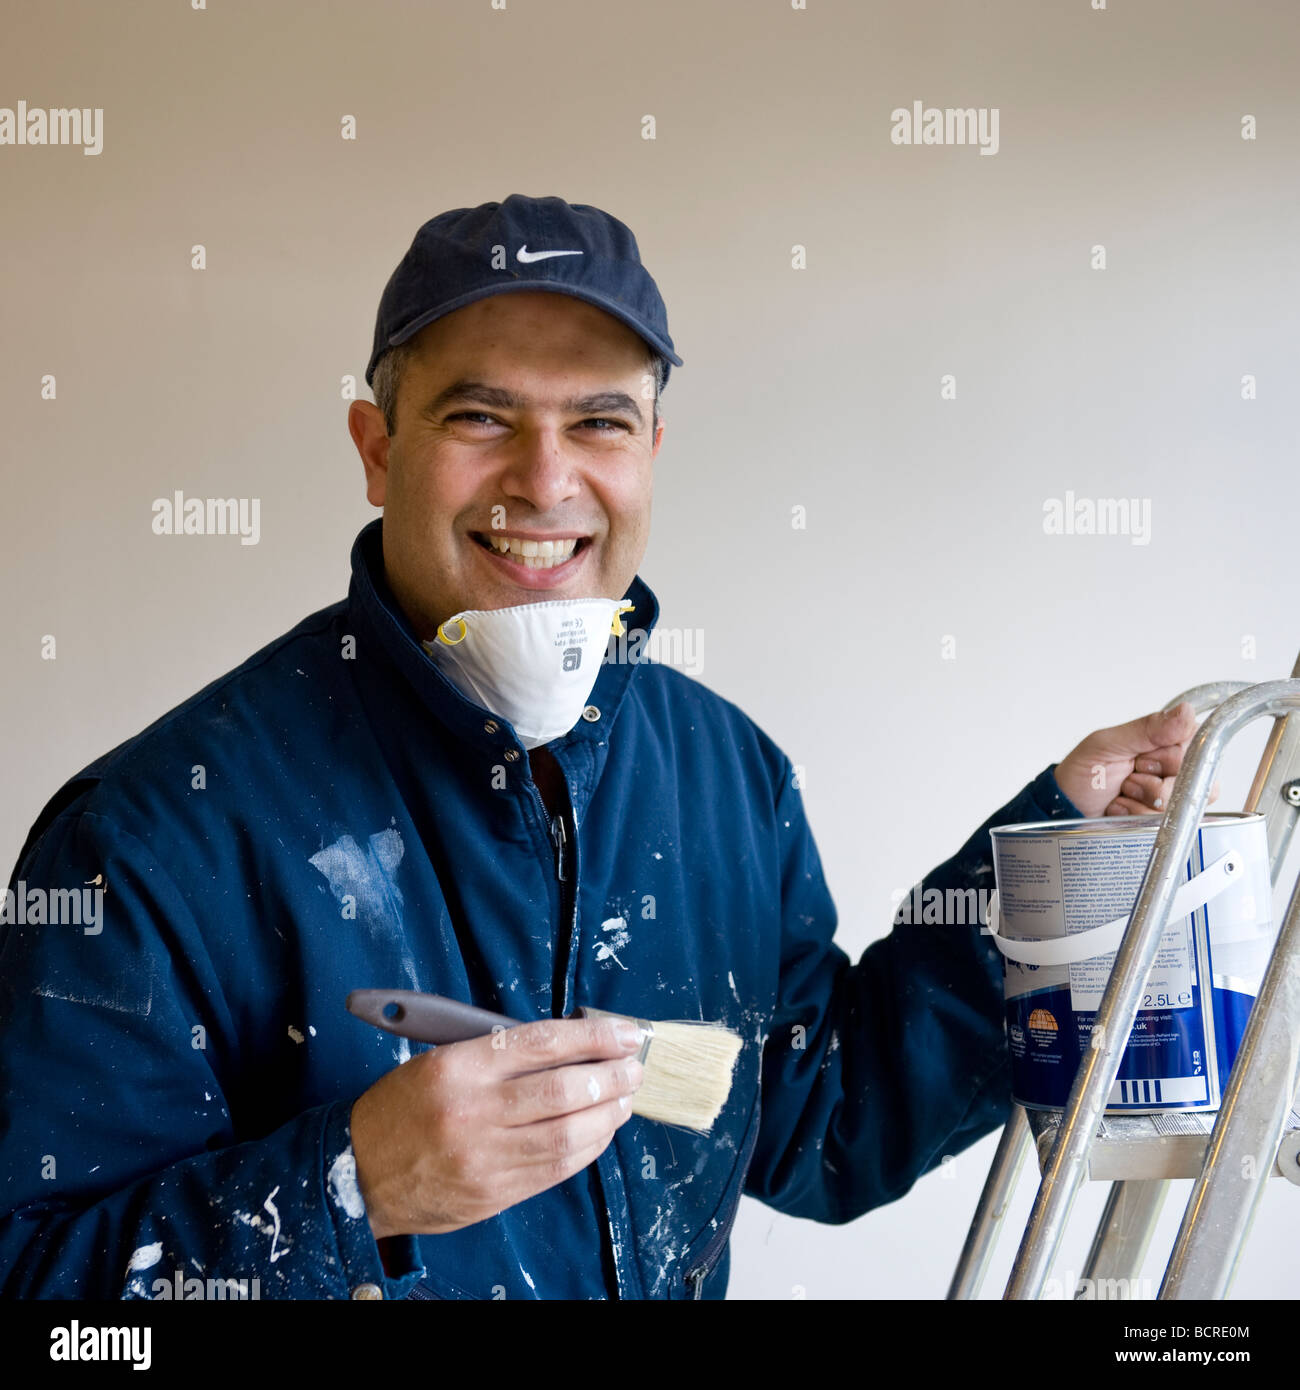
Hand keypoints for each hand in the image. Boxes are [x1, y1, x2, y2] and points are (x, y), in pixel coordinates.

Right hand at [349, 1015, 644, 1239]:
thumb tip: (571, 1047)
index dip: (593, 1038)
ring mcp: (484, 1158)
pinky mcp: (492, 1194)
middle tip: (634, 1069)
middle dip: (610, 1078)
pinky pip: (554, 1170)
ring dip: (607, 1116)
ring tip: (624, 1100)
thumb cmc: (404, 1108)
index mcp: (458, 1067)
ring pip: (566, 1136)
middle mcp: (473, 1112)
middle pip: (562, 1091)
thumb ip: (501, 1054)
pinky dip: (586, 1149)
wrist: (358, 1172)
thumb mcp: (441, 1060)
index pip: (542, 1043)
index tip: (625, 1034)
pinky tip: (599, 1132)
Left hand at [1053, 701, 1219, 819]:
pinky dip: (1138, 813)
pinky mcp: (1167, 817)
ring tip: (1122, 790)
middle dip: (1151, 778)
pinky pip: (1168, 819)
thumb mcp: (1107, 744)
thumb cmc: (1084, 772)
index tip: (1140, 758)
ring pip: (1182, 799)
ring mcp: (1172, 792)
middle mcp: (1175, 764)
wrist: (1068, 807)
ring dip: (1143, 798)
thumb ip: (1147, 729)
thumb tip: (1185, 712)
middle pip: (1193, 773)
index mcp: (1164, 738)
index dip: (1168, 755)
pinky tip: (1122, 806)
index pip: (1197, 742)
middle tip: (1128, 773)